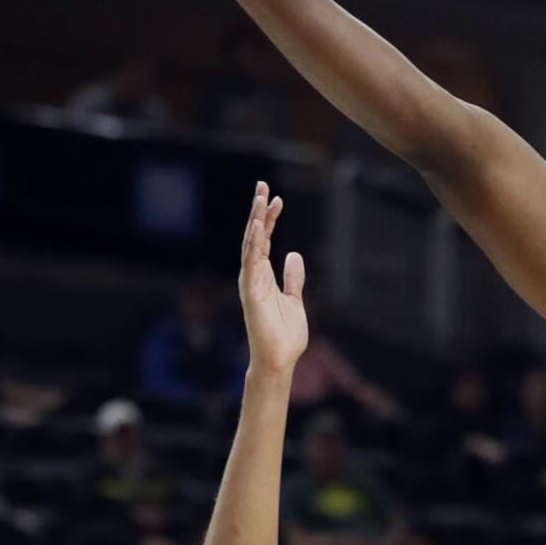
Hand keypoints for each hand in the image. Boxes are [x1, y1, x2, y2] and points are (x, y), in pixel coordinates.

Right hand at [239, 182, 307, 374]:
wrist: (280, 359)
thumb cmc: (284, 334)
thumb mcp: (294, 299)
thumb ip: (293, 278)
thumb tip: (293, 254)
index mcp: (263, 276)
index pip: (264, 240)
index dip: (269, 218)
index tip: (276, 198)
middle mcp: (253, 275)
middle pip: (254, 236)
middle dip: (258, 211)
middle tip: (261, 185)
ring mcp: (251, 283)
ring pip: (251, 244)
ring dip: (255, 221)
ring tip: (259, 197)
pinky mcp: (251, 293)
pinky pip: (251, 264)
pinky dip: (254, 245)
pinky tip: (258, 227)